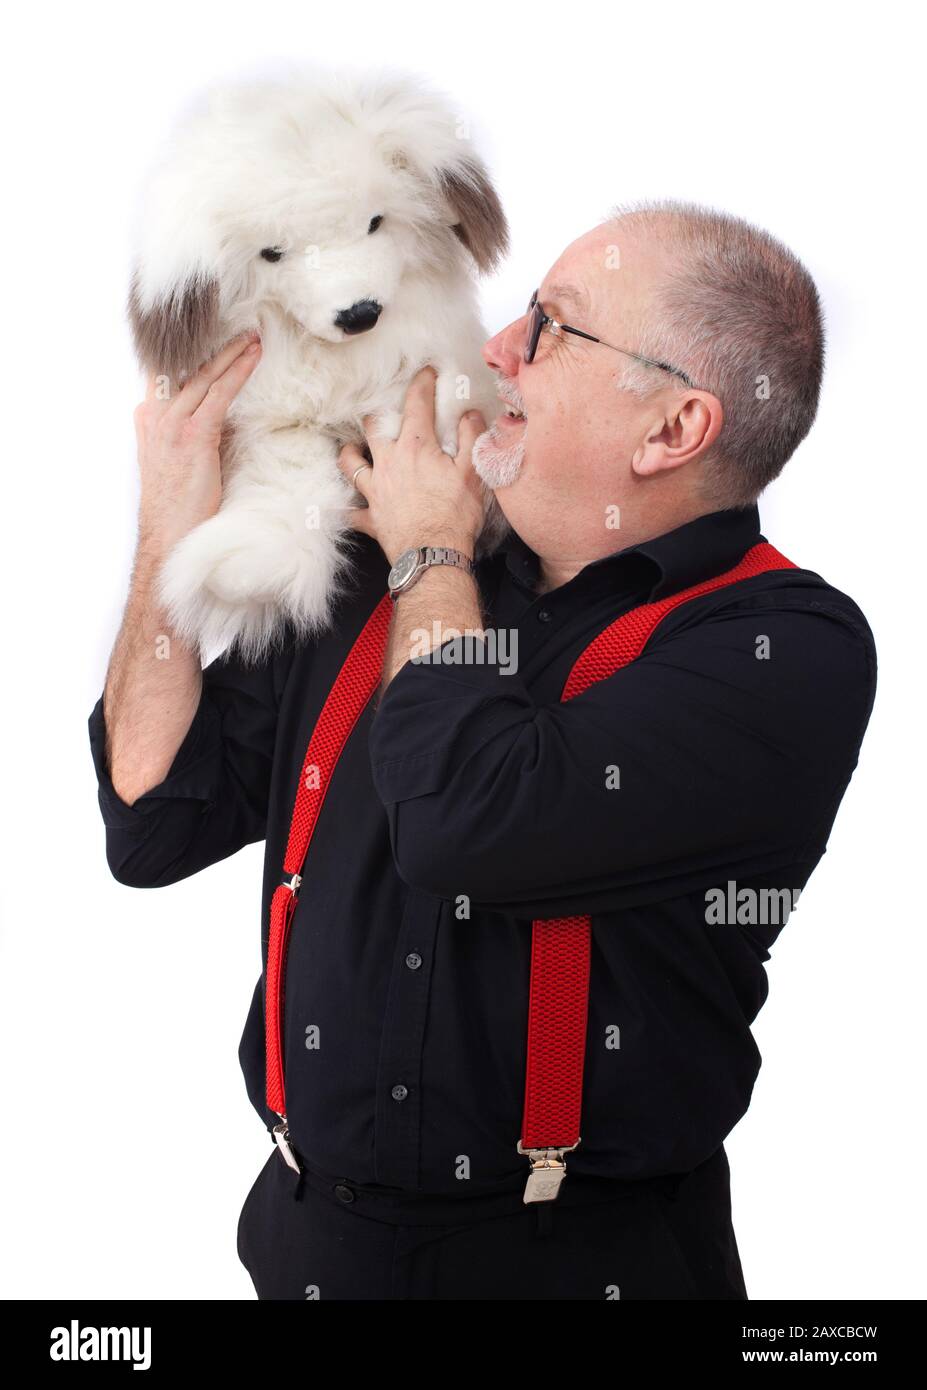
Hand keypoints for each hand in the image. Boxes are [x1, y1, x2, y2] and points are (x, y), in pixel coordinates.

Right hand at [133, 331, 261, 559]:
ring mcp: (172, 425)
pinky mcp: (193, 436)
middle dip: (213, 346)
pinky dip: (238, 372)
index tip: (211, 334)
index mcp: (149, 420)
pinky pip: (219, 395)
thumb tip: (223, 418)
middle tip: (239, 327)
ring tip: (252, 336)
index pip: (167, 374)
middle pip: (186, 368)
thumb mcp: (179, 462)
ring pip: (204, 375)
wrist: (168, 536)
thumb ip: (192, 434)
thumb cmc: (178, 507)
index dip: (189, 352)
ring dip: (231, 353)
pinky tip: (253, 357)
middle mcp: (156, 416)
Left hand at [337, 366, 486, 565]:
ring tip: (353, 448)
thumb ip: (471, 438)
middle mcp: (388, 463)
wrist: (434, 556)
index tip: (425, 373)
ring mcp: (375, 491)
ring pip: (350, 463)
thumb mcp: (473, 472)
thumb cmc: (455, 516)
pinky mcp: (371, 518)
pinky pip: (350, 512)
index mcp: (415, 447)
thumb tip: (469, 414)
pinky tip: (338, 507)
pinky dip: (345, 508)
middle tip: (385, 410)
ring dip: (350, 453)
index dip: (421, 383)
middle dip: (378, 413)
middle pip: (373, 427)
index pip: (416, 404)